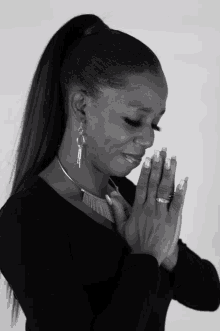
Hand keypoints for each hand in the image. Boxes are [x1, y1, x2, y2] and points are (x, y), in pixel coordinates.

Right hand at [114, 147, 187, 265]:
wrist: (146, 257)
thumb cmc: (134, 242)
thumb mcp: (121, 226)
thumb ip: (117, 209)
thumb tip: (109, 195)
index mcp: (138, 208)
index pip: (142, 185)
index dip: (145, 171)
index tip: (148, 159)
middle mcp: (149, 207)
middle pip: (154, 182)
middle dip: (158, 165)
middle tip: (161, 151)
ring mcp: (161, 212)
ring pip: (165, 189)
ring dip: (169, 173)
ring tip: (172, 158)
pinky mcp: (172, 219)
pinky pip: (177, 203)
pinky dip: (181, 191)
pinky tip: (184, 179)